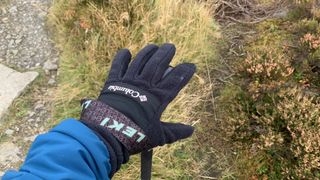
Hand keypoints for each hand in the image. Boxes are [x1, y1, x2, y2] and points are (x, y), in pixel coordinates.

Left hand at [80, 43, 195, 174]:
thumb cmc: (136, 135)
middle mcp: (145, 85)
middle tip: (171, 46)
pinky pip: (118, 66)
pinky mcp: (113, 82)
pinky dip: (122, 58)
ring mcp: (129, 82)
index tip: (191, 65)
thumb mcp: (159, 136)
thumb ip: (175, 131)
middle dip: (166, 53)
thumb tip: (191, 130)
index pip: (175, 81)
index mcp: (158, 97)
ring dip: (148, 52)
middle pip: (158, 64)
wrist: (109, 133)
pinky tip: (126, 52)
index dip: (184, 72)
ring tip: (154, 46)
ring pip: (140, 61)